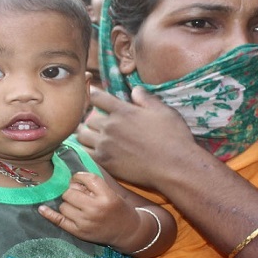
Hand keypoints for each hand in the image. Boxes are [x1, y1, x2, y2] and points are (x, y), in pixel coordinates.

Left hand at [39, 172, 138, 248]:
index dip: (78, 177)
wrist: (127, 231)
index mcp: (106, 196)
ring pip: (63, 205)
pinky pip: (59, 221)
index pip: (86, 178)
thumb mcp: (110, 192)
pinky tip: (41, 208)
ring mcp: (86, 222)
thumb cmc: (117, 208)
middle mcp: (95, 209)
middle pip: (70, 192)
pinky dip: (49, 214)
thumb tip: (69, 179)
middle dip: (71, 191)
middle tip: (78, 194)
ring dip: (67, 203)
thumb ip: (92, 184)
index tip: (78, 179)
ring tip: (77, 206)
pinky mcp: (79, 232)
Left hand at [77, 86, 197, 188]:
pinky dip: (84, 149)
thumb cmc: (173, 138)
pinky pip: (84, 152)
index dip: (92, 94)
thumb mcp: (164, 111)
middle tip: (97, 123)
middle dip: (91, 118)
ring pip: (82, 135)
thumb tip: (134, 89)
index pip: (96, 96)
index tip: (92, 96)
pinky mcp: (104, 162)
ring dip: (85, 133)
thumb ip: (146, 98)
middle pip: (88, 118)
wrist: (175, 168)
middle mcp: (110, 126)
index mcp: (123, 111)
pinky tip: (90, 150)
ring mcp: (105, 145)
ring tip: (91, 136)